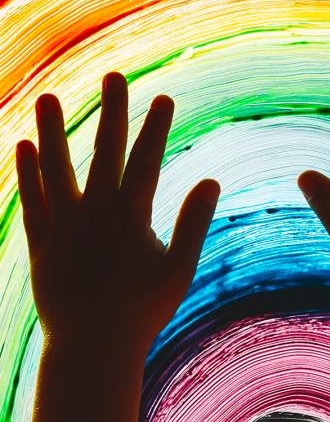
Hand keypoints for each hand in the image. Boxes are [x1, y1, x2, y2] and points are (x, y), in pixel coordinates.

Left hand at [16, 72, 219, 349]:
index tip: (163, 98)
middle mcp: (94, 213)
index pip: (146, 161)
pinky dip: (28, 172)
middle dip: (113, 112)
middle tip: (115, 76)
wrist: (93, 346)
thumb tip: (212, 181)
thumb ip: (193, 223)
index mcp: (131, 218)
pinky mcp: (41, 242)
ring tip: (49, 97)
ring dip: (54, 130)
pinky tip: (25, 145)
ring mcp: (64, 226)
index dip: (155, 128)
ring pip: (57, 167)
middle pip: (104, 152)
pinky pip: (32, 200)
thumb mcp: (179, 269)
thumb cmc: (143, 311)